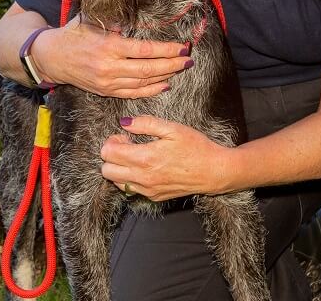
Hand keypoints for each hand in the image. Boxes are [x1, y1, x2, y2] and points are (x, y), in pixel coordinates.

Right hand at [32, 17, 191, 98]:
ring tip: (180, 69)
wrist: (50, 57)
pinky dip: (150, 90)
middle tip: (188, 59)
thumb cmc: (72, 34)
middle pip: (149, 69)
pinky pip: (132, 93)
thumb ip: (115, 21)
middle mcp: (109, 67)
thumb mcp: (92, 22)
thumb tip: (138, 18)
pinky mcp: (105, 91)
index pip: (145, 50)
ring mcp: (107, 82)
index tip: (182, 47)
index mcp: (109, 46)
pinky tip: (164, 85)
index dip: (167, 50)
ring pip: (143, 83)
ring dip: (165, 77)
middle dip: (172, 65)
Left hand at [99, 116, 236, 201]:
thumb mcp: (172, 128)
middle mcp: (143, 178)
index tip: (125, 135)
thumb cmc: (196, 147)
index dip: (112, 140)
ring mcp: (148, 190)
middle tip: (127, 145)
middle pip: (106, 170)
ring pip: (115, 182)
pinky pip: (130, 190)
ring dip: (118, 168)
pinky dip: (129, 178)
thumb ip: (145, 124)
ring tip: (135, 156)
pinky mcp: (154, 197)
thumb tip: (125, 123)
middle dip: (111, 155)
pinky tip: (144, 167)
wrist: (214, 171)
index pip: (108, 153)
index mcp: (145, 158)